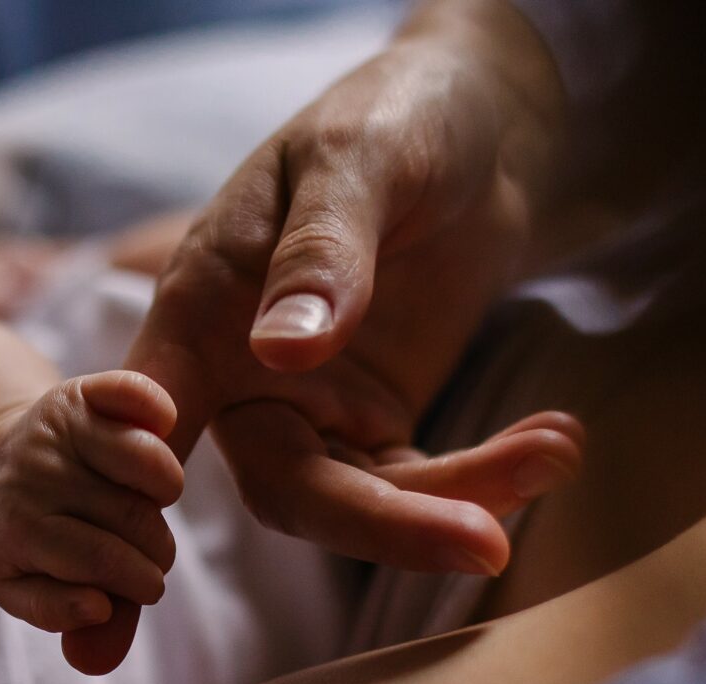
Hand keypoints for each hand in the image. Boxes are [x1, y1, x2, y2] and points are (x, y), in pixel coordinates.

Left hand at [0, 371, 184, 674]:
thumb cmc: (18, 541)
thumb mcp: (19, 588)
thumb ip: (58, 612)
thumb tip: (99, 607)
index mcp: (16, 526)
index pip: (100, 560)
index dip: (138, 582)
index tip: (150, 588)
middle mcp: (32, 472)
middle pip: (132, 517)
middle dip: (157, 548)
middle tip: (153, 556)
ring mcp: (55, 426)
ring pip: (147, 460)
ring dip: (167, 491)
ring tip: (153, 507)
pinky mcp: (77, 391)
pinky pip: (129, 391)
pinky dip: (155, 407)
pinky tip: (163, 426)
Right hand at [124, 0, 568, 571]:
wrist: (471, 125)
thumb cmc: (391, 118)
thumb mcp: (357, 162)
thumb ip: (320, 250)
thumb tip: (282, 351)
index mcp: (200, 310)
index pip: (155, 414)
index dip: (151, 480)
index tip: (187, 511)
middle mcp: (241, 377)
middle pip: (286, 489)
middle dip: (386, 526)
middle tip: (485, 543)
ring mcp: (313, 408)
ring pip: (362, 503)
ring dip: (458, 500)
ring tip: (554, 451)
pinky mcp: (377, 421)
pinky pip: (420, 484)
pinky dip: (486, 479)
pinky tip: (554, 444)